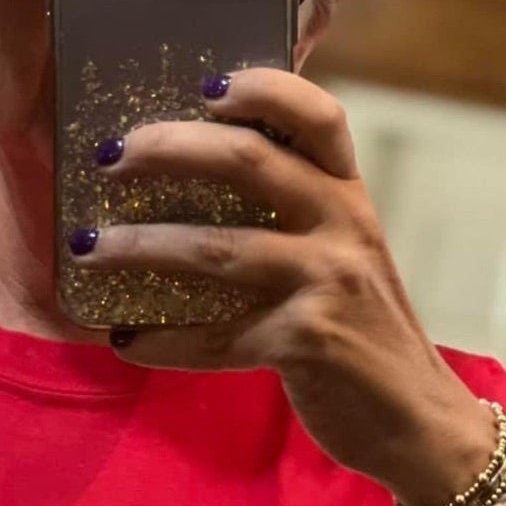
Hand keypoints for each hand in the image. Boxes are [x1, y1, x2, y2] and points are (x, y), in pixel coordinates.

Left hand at [79, 67, 496, 505]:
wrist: (416, 421)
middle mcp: (344, 226)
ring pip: (216, 248)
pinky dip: (164, 343)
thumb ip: (295, 222)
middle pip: (248, 161)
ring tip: (88, 248)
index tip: (204, 84)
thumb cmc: (363, 337)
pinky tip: (126, 343)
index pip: (318, 118)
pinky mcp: (307, 341)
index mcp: (349, 198)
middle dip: (169, 148)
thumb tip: (194, 196)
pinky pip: (215, 339)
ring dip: (141, 245)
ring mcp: (328, 282)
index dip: (264, 89)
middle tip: (110, 156)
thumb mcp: (344, 261)